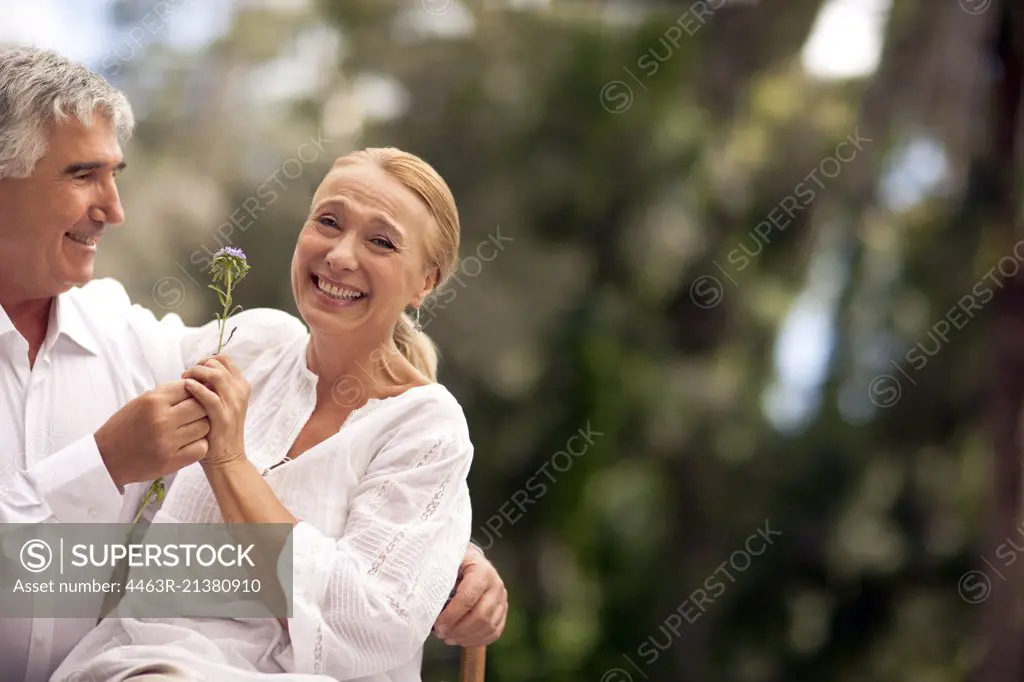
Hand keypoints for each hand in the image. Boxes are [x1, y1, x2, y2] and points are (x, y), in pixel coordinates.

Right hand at [94, 381, 209, 487]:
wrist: (106, 458)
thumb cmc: (125, 427)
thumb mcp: (141, 402)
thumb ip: (169, 394)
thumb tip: (199, 385)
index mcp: (152, 401)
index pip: (190, 388)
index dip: (195, 392)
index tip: (191, 398)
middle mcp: (161, 420)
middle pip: (202, 406)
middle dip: (202, 408)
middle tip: (193, 415)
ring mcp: (168, 442)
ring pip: (206, 427)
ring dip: (202, 427)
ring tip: (190, 429)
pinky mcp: (172, 461)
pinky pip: (202, 448)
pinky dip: (199, 445)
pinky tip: (189, 443)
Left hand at [182, 355, 250, 467]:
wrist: (227, 458)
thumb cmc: (219, 431)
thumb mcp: (225, 405)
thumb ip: (216, 388)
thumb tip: (198, 373)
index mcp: (241, 387)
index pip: (225, 360)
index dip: (207, 360)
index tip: (196, 369)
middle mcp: (240, 393)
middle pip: (219, 366)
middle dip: (199, 366)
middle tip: (187, 375)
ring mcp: (233, 405)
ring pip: (216, 377)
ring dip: (196, 374)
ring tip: (184, 380)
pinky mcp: (222, 418)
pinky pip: (209, 397)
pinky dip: (195, 389)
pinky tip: (186, 388)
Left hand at [433, 545, 506, 646]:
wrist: (472, 559)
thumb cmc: (456, 561)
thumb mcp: (447, 562)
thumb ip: (439, 579)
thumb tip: (427, 602)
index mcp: (482, 570)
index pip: (468, 598)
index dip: (452, 615)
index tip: (438, 626)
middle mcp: (496, 585)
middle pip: (481, 616)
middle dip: (459, 630)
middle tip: (441, 634)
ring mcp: (502, 599)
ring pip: (489, 627)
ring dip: (467, 637)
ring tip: (449, 638)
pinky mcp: (503, 610)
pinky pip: (494, 632)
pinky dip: (478, 640)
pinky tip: (462, 639)